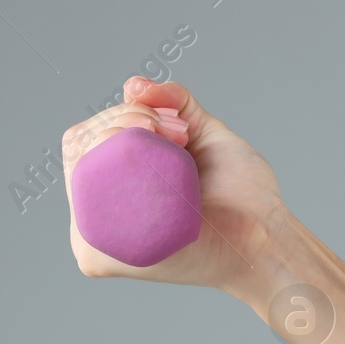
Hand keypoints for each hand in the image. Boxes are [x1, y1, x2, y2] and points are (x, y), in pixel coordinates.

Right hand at [61, 77, 288, 291]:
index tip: (169, 120)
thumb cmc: (240, 196)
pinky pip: (88, 204)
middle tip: (176, 132)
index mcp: (115, 187)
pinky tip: (154, 168)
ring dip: (123, 138)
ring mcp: (97, 239)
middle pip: (79, 148)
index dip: (117, 115)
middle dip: (123, 120)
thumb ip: (171, 103)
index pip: (85, 140)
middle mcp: (99, 214)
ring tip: (173, 145)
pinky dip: (117, 168)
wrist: (266, 235)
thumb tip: (132, 85)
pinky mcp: (102, 259)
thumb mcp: (201, 133)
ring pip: (81, 169)